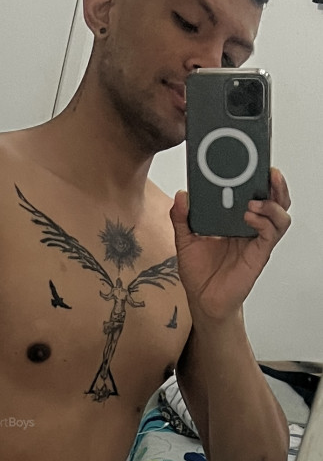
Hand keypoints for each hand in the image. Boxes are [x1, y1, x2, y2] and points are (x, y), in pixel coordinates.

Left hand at [169, 168, 290, 321]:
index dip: (256, 175)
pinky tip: (250, 217)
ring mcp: (256, 239)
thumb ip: (182, 218)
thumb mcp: (184, 240)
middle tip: (267, 171)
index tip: (252, 159)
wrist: (203, 300)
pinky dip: (265, 221)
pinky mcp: (259, 253)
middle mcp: (250, 226)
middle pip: (274, 198)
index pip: (252, 191)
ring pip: (280, 213)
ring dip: (273, 202)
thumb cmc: (199, 272)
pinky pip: (271, 233)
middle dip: (274, 182)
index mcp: (234, 218)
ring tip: (255, 199)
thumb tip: (182, 196)